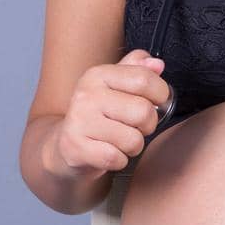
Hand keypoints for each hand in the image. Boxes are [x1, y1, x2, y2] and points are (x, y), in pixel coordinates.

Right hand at [46, 49, 169, 177]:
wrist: (64, 147)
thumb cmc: (99, 114)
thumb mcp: (116, 86)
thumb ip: (138, 70)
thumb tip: (157, 64)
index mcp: (98, 75)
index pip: (145, 79)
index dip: (160, 94)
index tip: (156, 101)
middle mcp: (86, 95)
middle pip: (143, 111)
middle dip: (148, 125)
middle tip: (135, 127)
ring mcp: (78, 122)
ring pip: (133, 139)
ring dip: (134, 146)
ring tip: (120, 141)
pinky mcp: (74, 148)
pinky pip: (116, 159)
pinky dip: (119, 161)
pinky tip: (108, 154)